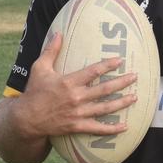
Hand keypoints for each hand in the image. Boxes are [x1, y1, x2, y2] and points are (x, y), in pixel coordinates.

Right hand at [18, 31, 137, 138]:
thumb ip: (51, 50)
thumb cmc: (34, 92)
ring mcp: (78, 113)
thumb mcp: (40, 68)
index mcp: (69, 82)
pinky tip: (125, 127)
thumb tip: (58, 33)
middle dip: (122, 83)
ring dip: (122, 103)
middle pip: (104, 90)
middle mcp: (76, 97)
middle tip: (135, 77)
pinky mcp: (77, 126)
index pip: (93, 71)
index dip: (108, 65)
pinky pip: (98, 128)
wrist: (27, 118)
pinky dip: (112, 129)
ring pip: (105, 108)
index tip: (120, 60)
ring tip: (135, 97)